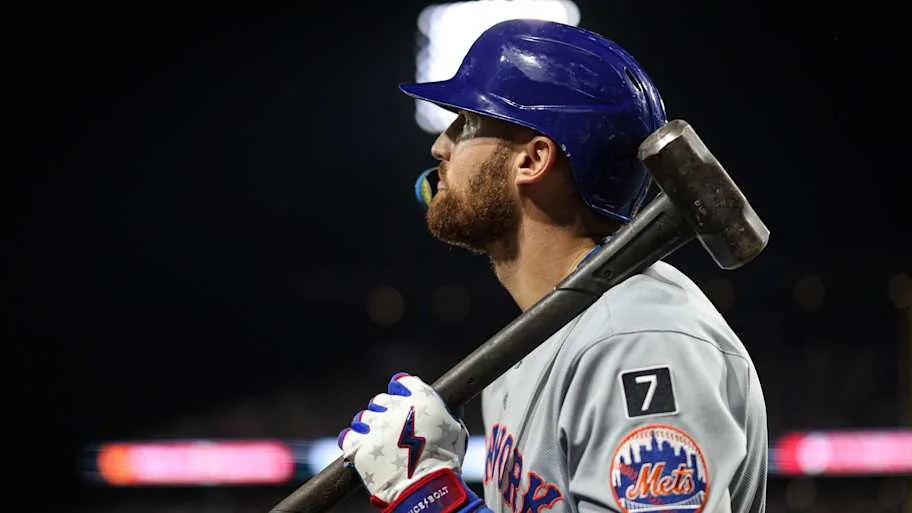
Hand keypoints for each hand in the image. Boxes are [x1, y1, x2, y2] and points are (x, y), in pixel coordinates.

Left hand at [338, 372, 474, 511]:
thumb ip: (449, 415)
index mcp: (420, 397)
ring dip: (368, 427)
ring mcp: (375, 426)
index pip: (401, 382)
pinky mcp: (359, 446)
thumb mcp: (456, 431)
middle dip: (384, 412)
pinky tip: (360, 447)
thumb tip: (453, 408)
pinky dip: (353, 441)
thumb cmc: (445, 462)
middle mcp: (395, 406)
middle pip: (380, 400)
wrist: (427, 490)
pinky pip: (348, 436)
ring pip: (363, 418)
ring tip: (377, 441)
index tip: (400, 400)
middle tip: (392, 429)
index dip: (399, 391)